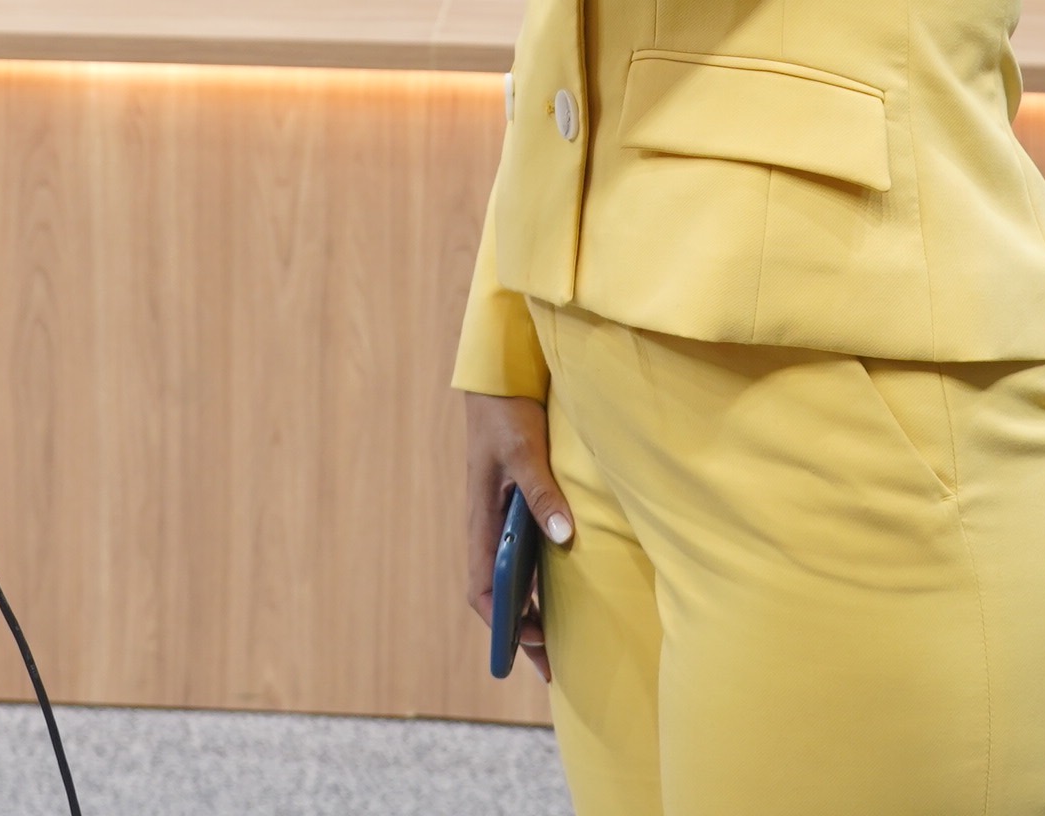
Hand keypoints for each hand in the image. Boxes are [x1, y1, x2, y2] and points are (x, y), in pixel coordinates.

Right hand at [463, 391, 571, 681]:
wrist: (500, 376)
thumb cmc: (506, 412)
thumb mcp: (523, 449)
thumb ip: (541, 492)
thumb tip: (562, 537)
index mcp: (479, 520)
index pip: (481, 587)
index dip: (502, 621)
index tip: (531, 643)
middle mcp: (488, 527)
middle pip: (499, 593)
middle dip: (520, 632)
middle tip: (551, 668)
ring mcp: (503, 519)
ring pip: (513, 578)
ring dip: (531, 611)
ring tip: (558, 644)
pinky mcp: (519, 508)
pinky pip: (527, 556)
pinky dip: (540, 582)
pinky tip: (564, 594)